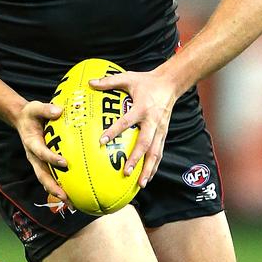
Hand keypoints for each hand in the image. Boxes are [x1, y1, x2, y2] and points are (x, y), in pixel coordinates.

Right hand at [15, 100, 69, 201]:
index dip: (51, 158)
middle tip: (65, 197)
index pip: (41, 152)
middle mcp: (33, 156)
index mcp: (31, 143)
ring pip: (45, 179)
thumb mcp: (35, 107)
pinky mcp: (42, 163)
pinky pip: (50, 176)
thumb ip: (46, 109)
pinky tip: (71, 194)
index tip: (64, 163)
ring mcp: (37, 161)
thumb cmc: (30, 114)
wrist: (21, 120)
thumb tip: (59, 111)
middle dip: (53, 187)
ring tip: (70, 202)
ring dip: (56, 192)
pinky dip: (59, 186)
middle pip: (42, 175)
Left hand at [89, 67, 176, 187]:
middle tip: (126, 172)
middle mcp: (153, 121)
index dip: (114, 131)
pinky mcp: (164, 134)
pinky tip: (147, 179)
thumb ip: (109, 81)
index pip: (126, 121)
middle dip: (136, 159)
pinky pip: (159, 152)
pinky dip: (154, 166)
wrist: (171, 83)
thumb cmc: (147, 81)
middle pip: (145, 143)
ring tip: (140, 184)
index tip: (102, 141)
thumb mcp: (128, 78)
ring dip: (148, 169)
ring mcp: (160, 129)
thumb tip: (90, 82)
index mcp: (142, 108)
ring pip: (155, 152)